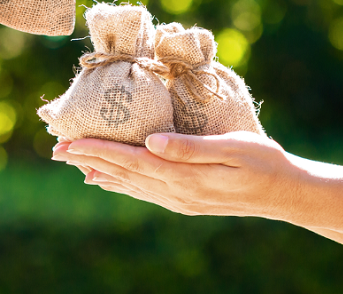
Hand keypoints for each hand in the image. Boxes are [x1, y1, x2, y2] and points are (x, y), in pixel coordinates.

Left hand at [52, 131, 301, 220]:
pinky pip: (144, 191)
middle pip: (123, 173)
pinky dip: (121, 183)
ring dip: (100, 171)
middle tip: (57, 149)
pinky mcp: (186, 201)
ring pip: (130, 184)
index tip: (70, 143)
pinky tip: (109, 179)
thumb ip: (189, 147)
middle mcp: (176, 192)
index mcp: (184, 176)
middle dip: (89, 160)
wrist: (285, 194)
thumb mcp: (231, 148)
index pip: (130, 161)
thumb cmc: (263, 161)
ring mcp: (180, 200)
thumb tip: (150, 141)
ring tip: (74, 162)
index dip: (98, 151)